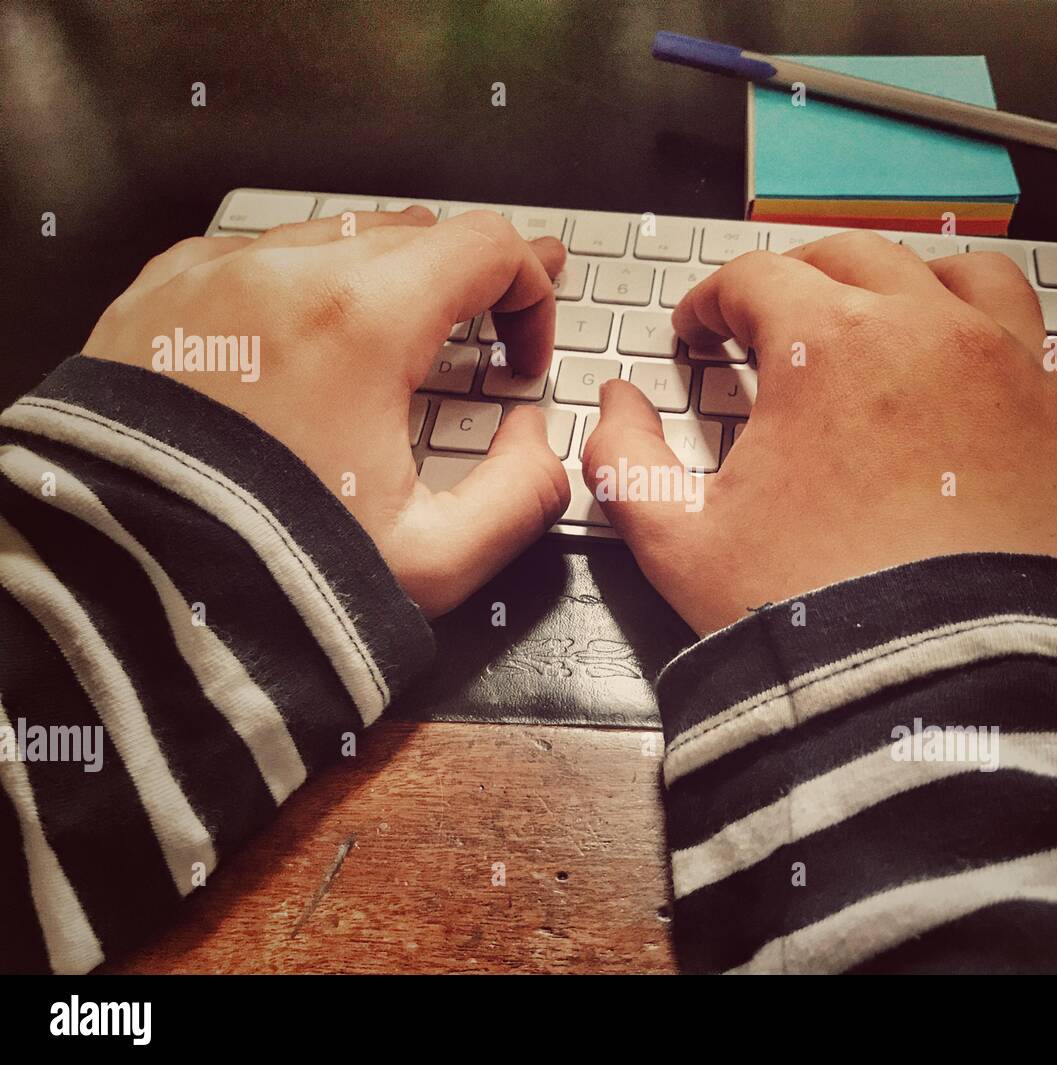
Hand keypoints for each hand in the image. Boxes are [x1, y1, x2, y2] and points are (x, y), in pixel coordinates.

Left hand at [84, 207, 569, 613]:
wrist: (119, 591)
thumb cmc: (263, 573)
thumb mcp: (434, 561)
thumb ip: (523, 494)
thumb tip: (534, 439)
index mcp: (363, 321)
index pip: (487, 246)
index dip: (533, 290)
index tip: (521, 352)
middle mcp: (285, 274)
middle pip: (416, 231)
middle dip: (468, 277)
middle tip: (493, 317)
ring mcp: (213, 276)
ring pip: (333, 237)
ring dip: (385, 279)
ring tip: (399, 333)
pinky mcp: (158, 297)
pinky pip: (253, 259)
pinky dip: (298, 287)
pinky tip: (304, 339)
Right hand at [582, 232, 1056, 635]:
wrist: (943, 706)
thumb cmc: (814, 623)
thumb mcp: (678, 545)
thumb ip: (625, 461)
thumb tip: (612, 405)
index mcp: (828, 346)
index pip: (755, 278)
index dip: (712, 299)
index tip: (700, 330)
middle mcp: (932, 335)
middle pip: (862, 258)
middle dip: (808, 275)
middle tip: (782, 313)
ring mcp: (1024, 378)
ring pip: (980, 282)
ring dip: (930, 287)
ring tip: (907, 318)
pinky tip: (1042, 379)